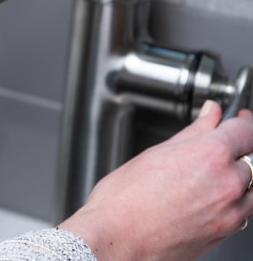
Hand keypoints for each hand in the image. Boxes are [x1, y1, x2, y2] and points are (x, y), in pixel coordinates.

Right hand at [60, 100, 252, 260]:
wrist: (116, 239)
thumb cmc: (124, 201)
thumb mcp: (155, 154)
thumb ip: (192, 133)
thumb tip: (209, 116)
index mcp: (210, 155)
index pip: (246, 130)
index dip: (242, 121)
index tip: (236, 121)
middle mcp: (227, 183)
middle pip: (251, 158)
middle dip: (235, 150)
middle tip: (211, 150)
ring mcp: (231, 212)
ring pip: (251, 186)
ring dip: (237, 177)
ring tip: (206, 176)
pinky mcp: (226, 232)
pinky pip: (243, 210)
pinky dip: (233, 200)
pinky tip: (205, 197)